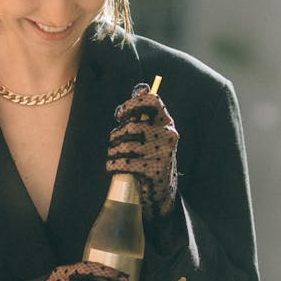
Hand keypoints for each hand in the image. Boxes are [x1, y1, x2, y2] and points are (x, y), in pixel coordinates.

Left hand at [107, 83, 178, 220]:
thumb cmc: (151, 158)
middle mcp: (167, 135)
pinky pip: (124, 162)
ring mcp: (162, 153)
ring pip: (125, 145)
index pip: (152, 101)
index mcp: (166, 123)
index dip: (132, 104)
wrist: (160, 193)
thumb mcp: (152, 135)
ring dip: (113, 151)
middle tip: (114, 142)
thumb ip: (144, 114)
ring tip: (113, 156)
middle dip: (117, 135)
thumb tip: (140, 87)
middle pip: (132, 127)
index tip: (121, 115)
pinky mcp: (153, 170)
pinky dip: (113, 164)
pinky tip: (112, 166)